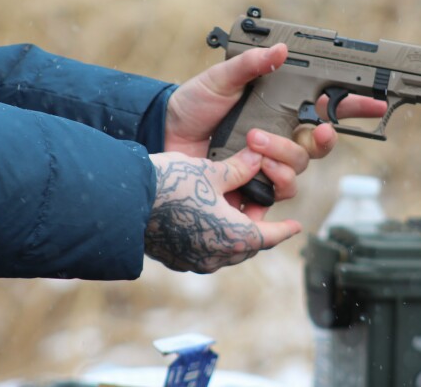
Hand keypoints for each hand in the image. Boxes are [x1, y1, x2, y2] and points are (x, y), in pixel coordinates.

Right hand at [145, 149, 301, 272]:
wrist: (123, 200)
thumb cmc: (171, 183)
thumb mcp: (211, 171)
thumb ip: (239, 169)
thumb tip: (257, 159)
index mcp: (234, 237)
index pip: (269, 236)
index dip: (284, 229)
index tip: (296, 227)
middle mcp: (216, 256)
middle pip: (247, 245)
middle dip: (257, 228)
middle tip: (260, 210)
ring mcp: (193, 261)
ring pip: (225, 250)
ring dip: (233, 234)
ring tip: (235, 214)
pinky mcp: (174, 258)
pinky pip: (203, 252)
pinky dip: (211, 239)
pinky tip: (206, 221)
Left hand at [164, 44, 386, 200]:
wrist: (164, 133)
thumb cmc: (195, 104)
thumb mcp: (221, 78)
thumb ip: (251, 64)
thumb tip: (281, 50)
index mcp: (282, 112)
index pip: (327, 110)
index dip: (355, 107)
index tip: (375, 102)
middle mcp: (281, 140)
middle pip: (319, 147)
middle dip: (318, 139)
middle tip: (312, 129)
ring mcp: (267, 166)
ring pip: (298, 171)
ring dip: (282, 158)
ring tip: (253, 144)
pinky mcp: (251, 189)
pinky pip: (276, 196)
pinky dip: (268, 185)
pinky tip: (251, 175)